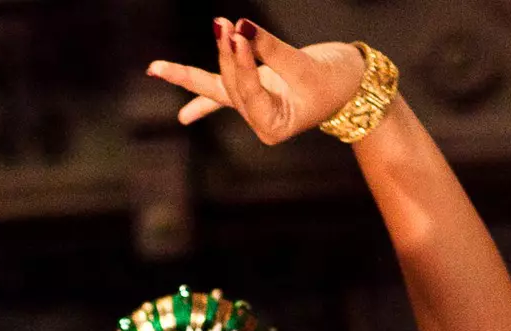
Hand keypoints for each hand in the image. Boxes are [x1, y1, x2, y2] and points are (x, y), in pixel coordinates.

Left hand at [148, 18, 364, 143]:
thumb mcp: (304, 64)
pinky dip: (200, 101)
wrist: (354, 84)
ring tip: (156, 69)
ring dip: (194, 72)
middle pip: (231, 87)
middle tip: (221, 23)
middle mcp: (261, 122)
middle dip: (224, 56)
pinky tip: (183, 118)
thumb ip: (269, 48)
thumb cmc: (336, 78)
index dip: (241, 62)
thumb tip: (237, 27)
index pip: (249, 91)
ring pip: (221, 87)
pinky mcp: (254, 93)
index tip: (236, 32)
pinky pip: (221, 98)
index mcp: (274, 127)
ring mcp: (255, 108)